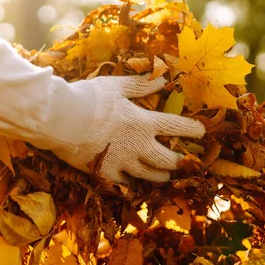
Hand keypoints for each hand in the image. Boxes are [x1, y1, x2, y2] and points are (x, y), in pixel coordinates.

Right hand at [50, 75, 204, 182]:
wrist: (62, 120)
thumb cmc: (89, 98)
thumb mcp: (116, 86)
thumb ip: (140, 85)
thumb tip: (161, 80)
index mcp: (143, 122)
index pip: (176, 127)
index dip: (192, 129)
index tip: (201, 132)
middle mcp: (138, 146)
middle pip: (167, 159)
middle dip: (178, 161)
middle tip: (182, 161)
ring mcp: (122, 162)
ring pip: (150, 176)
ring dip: (161, 176)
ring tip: (165, 176)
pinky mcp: (106, 174)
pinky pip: (125, 184)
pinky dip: (133, 184)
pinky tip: (135, 184)